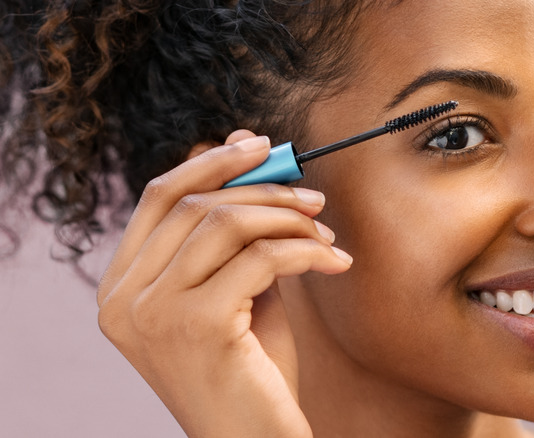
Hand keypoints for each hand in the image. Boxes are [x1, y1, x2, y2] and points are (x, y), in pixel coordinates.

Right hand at [97, 131, 351, 437]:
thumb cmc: (249, 370)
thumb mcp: (237, 289)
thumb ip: (236, 228)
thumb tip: (242, 142)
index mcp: (122, 287)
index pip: (159, 197)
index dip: (211, 162)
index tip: (260, 146)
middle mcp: (124, 299)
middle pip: (195, 204)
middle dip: (264, 190)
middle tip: (314, 197)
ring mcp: (153, 313)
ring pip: (226, 223)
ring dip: (289, 217)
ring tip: (326, 230)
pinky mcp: (196, 325)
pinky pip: (263, 258)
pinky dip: (308, 250)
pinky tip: (335, 261)